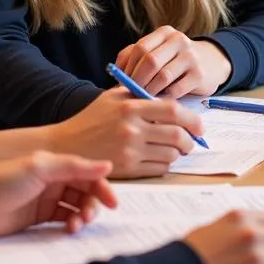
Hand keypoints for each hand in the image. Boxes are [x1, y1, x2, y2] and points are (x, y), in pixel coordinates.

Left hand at [0, 151, 116, 237]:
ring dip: (81, 216)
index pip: (87, 174)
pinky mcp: (39, 219)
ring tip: (75, 226)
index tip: (112, 203)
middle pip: (84, 192)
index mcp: (55, 165)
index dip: (102, 187)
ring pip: (75, 207)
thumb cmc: (5, 180)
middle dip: (91, 205)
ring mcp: (46, 200)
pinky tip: (68, 230)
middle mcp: (53, 181)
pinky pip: (63, 221)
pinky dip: (70, 225)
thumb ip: (75, 167)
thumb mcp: (40, 167)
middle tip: (86, 217)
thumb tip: (108, 165)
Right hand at [49, 88, 202, 178]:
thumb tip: (166, 98)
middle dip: (190, 141)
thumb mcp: (110, 99)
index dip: (192, 118)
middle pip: (177, 134)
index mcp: (130, 107)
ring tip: (173, 150)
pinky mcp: (128, 169)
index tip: (198, 126)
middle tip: (190, 142)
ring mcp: (131, 151)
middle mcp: (132, 128)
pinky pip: (159, 168)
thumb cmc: (89, 120)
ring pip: (171, 154)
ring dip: (178, 154)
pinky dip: (165, 164)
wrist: (65, 147)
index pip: (172, 110)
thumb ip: (136, 94)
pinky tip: (158, 159)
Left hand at [116, 27, 230, 97]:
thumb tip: (115, 71)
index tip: (122, 81)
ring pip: (163, 76)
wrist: (211, 62)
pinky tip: (161, 100)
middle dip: (137, 80)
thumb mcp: (158, 51)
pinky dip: (165, 97)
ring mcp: (191, 57)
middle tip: (131, 93)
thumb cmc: (175, 60)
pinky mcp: (200, 74)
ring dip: (150, 90)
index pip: (140, 48)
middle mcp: (179, 40)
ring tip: (144, 98)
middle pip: (150, 61)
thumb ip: (135, 56)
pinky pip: (176, 90)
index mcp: (164, 33)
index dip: (128, 66)